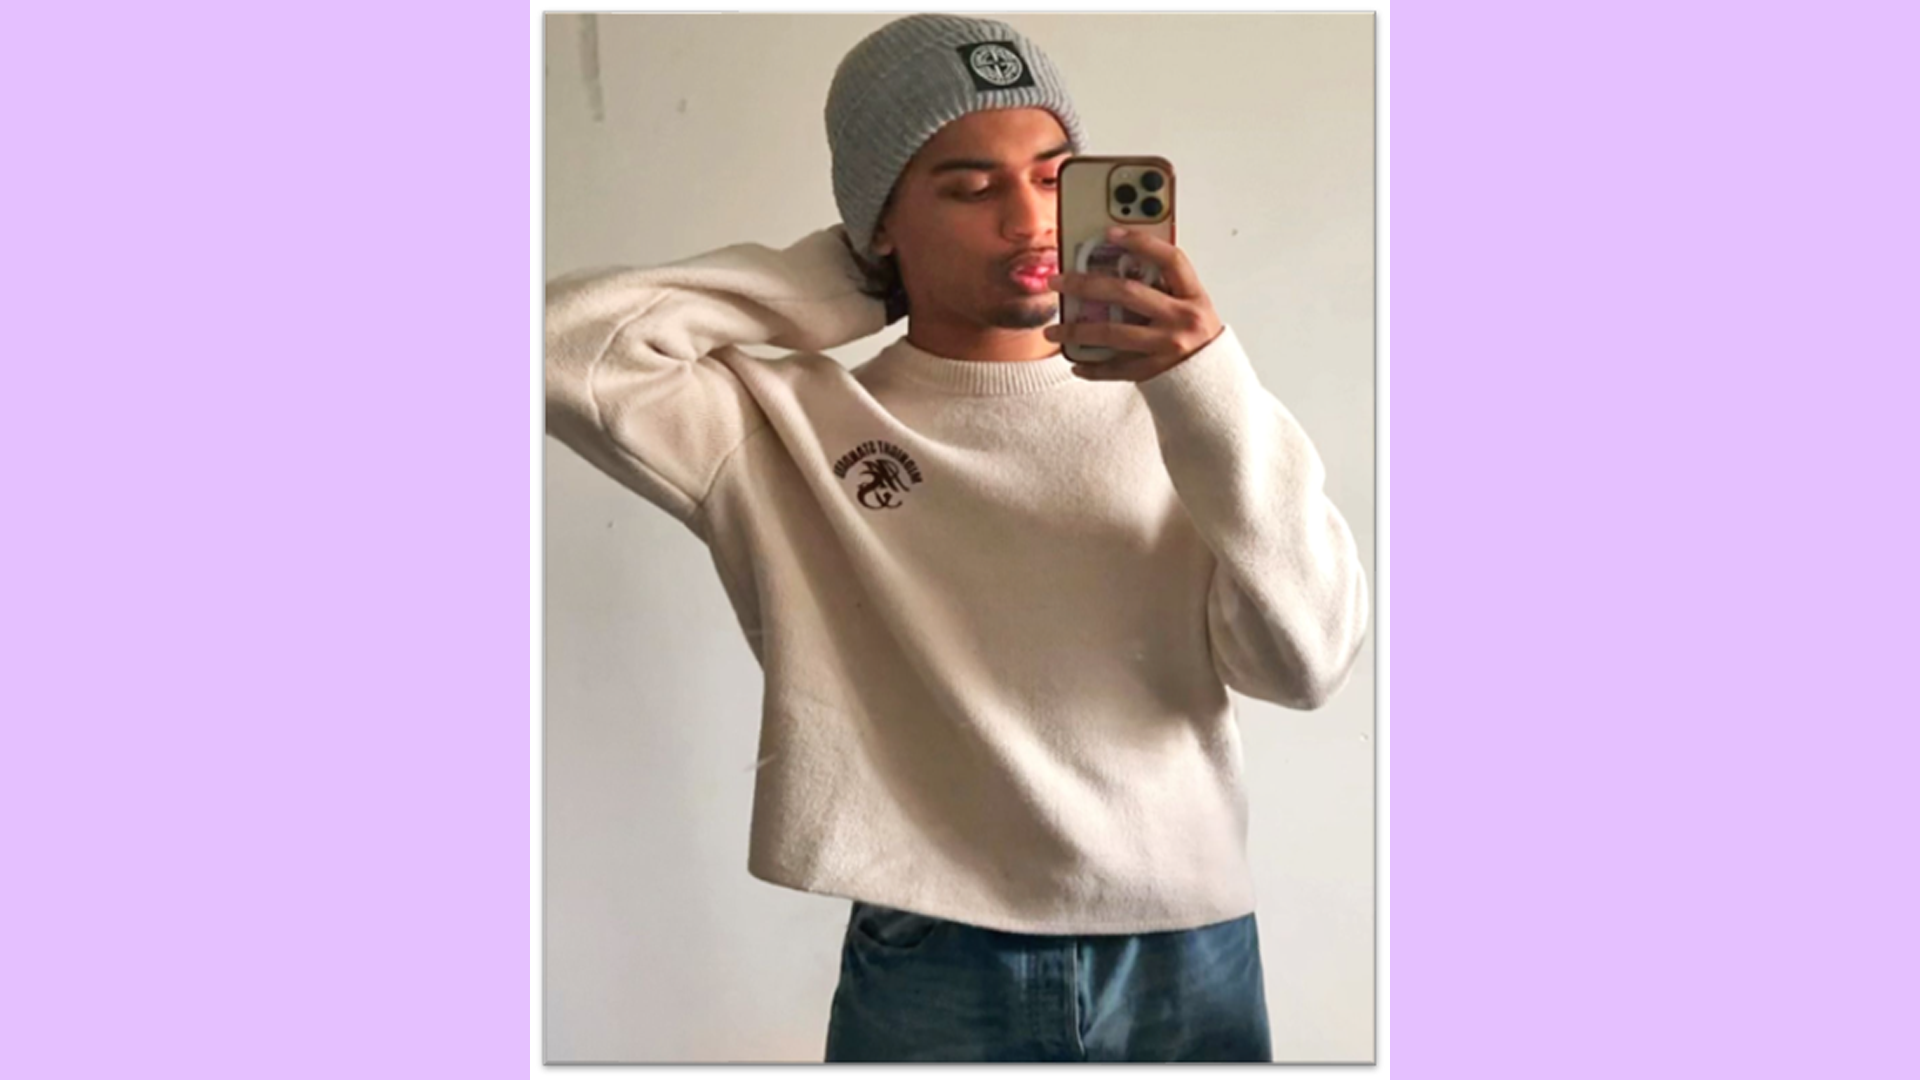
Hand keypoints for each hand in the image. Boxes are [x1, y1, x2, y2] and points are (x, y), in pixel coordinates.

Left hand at [1042, 226, 1225, 381]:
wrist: (1214, 382)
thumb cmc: (1197, 338)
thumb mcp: (1191, 305)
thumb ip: (1164, 287)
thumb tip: (1118, 264)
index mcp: (1193, 295)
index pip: (1170, 259)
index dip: (1141, 242)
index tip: (1109, 234)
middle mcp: (1181, 319)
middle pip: (1128, 293)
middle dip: (1086, 284)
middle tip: (1057, 281)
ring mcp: (1168, 347)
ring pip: (1113, 333)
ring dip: (1077, 331)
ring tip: (1053, 330)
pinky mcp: (1155, 371)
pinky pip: (1116, 368)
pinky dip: (1093, 367)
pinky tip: (1076, 362)